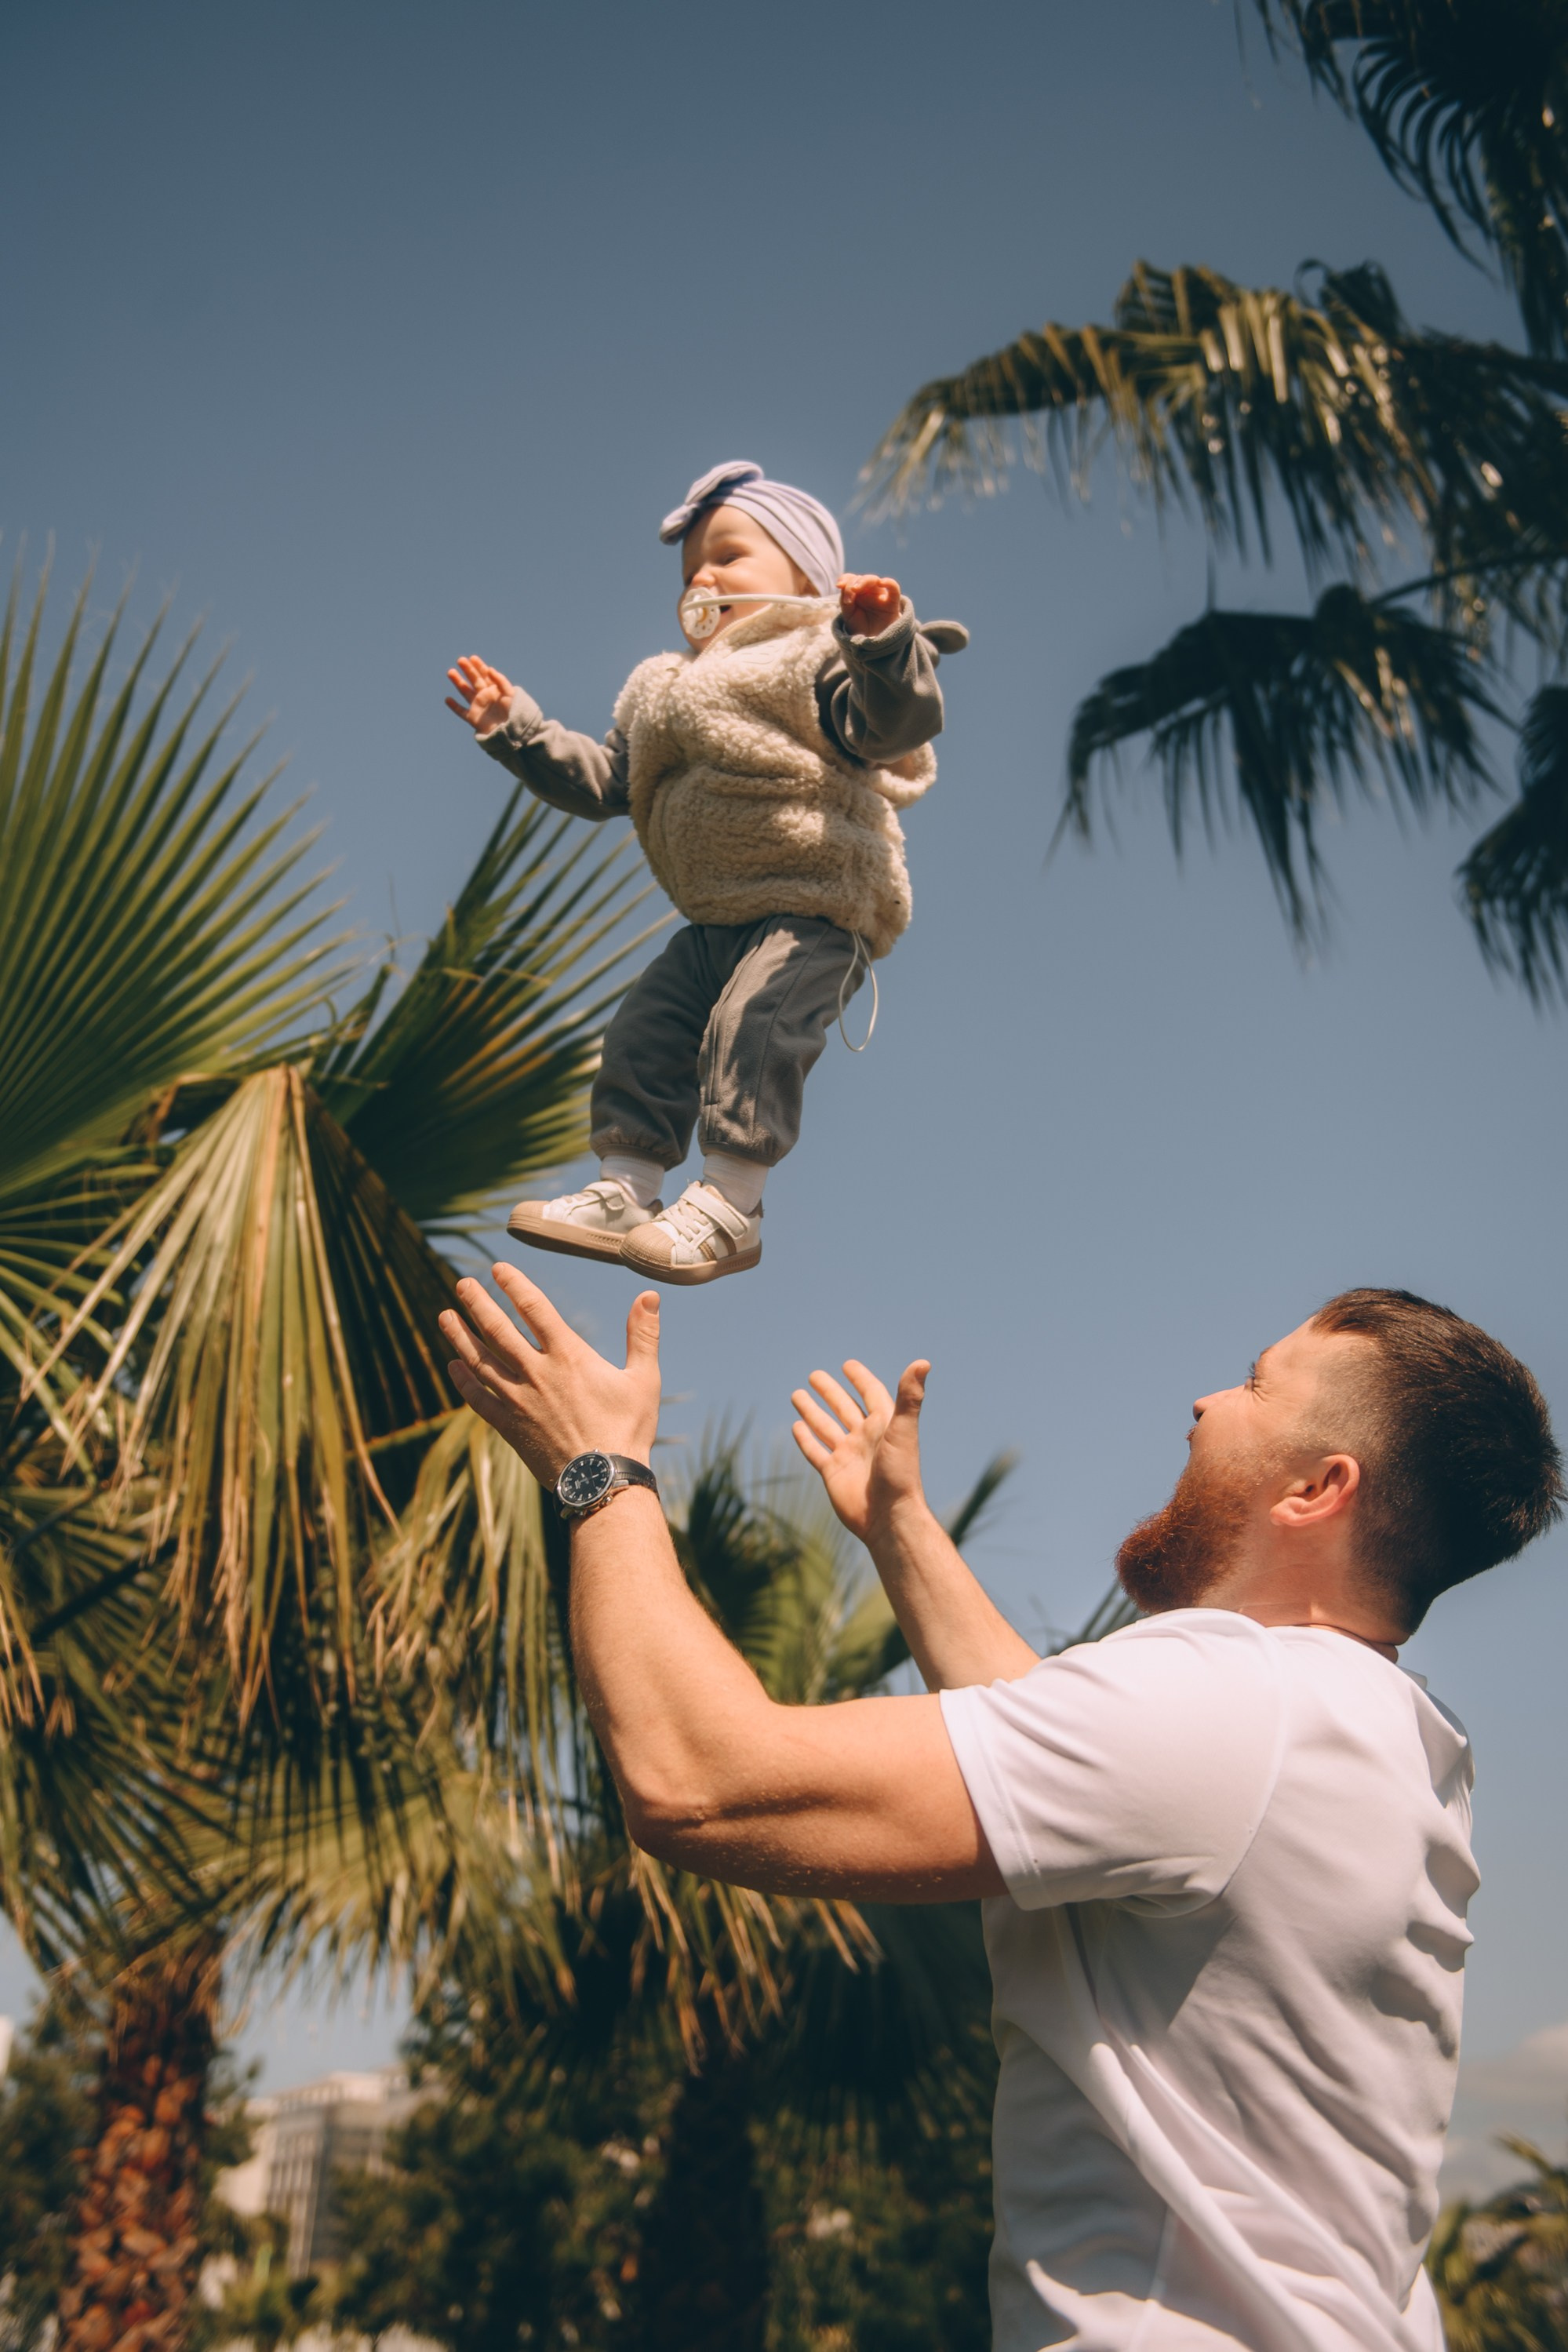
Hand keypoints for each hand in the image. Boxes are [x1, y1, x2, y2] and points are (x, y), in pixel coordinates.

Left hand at [440, 1265, 660, 1485]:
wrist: (603, 1483)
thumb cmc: (628, 1430)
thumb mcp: (644, 1380)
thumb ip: (643, 1336)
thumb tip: (650, 1296)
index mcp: (569, 1357)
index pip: (535, 1309)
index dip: (514, 1285)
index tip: (497, 1268)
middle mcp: (537, 1373)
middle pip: (498, 1330)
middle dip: (478, 1304)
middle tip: (462, 1284)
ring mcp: (519, 1401)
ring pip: (481, 1361)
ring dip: (460, 1336)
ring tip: (445, 1316)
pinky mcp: (510, 1427)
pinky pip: (479, 1399)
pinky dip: (464, 1381)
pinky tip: (453, 1366)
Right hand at [445, 655, 516, 731]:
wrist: (513, 731)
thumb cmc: (515, 712)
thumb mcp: (510, 694)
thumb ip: (500, 681)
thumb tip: (489, 669)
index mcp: (494, 689)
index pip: (485, 674)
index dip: (479, 666)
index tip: (472, 658)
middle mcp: (485, 696)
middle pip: (473, 680)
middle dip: (467, 670)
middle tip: (460, 660)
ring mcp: (478, 706)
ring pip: (465, 692)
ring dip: (458, 682)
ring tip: (450, 671)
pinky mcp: (473, 718)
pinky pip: (461, 712)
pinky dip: (454, 706)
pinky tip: (447, 699)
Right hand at [790, 1359, 930, 1542]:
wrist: (888, 1517)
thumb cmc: (900, 1474)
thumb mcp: (904, 1430)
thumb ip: (910, 1397)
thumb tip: (923, 1362)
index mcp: (882, 1425)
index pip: (870, 1394)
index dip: (860, 1379)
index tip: (848, 1365)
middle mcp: (864, 1438)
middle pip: (844, 1407)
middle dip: (830, 1391)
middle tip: (814, 1375)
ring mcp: (848, 1455)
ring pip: (825, 1426)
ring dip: (812, 1411)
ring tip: (797, 1394)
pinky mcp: (833, 1473)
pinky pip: (816, 1452)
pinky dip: (806, 1439)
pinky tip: (796, 1427)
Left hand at [837, 574, 901, 638]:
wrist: (873, 643)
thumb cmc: (860, 627)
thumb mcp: (848, 615)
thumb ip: (845, 600)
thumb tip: (844, 587)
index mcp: (857, 593)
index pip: (851, 579)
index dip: (845, 579)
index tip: (839, 585)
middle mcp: (869, 591)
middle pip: (861, 579)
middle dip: (853, 582)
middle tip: (850, 591)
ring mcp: (880, 595)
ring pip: (874, 580)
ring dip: (864, 581)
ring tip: (856, 590)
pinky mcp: (893, 601)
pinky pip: (894, 588)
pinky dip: (889, 583)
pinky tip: (882, 582)